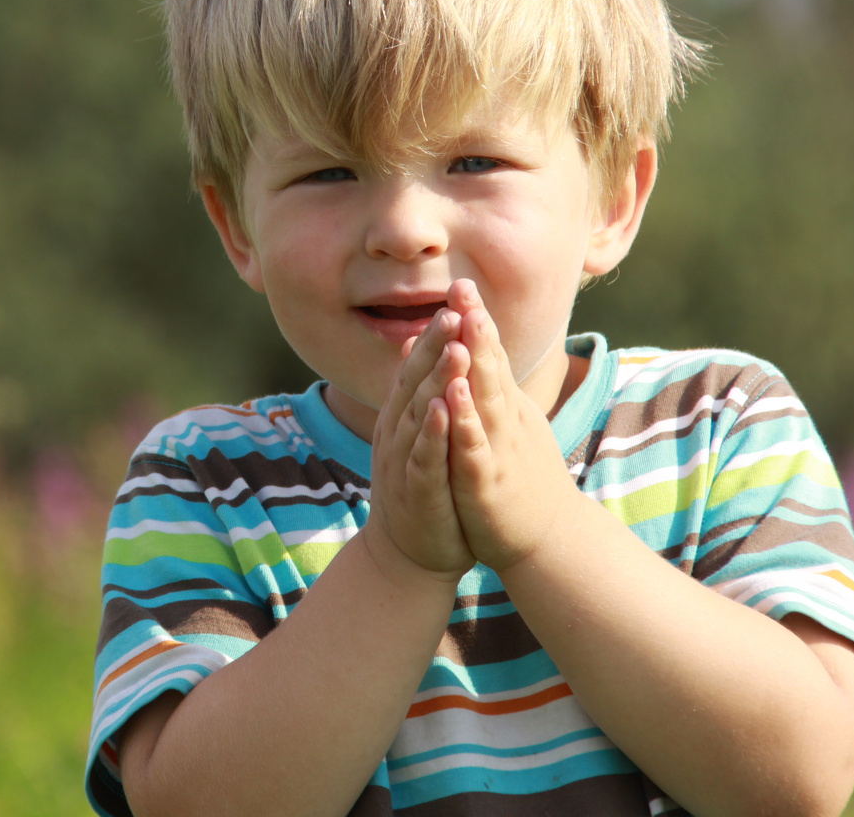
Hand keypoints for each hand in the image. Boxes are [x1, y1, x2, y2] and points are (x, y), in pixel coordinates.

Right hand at [364, 307, 476, 583]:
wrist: (410, 554)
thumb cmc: (425, 488)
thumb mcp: (421, 434)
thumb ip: (420, 391)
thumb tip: (418, 346)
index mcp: (404, 416)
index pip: (418, 366)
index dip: (436, 334)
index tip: (455, 299)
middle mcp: (398, 432)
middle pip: (415, 381)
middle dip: (435, 346)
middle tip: (452, 310)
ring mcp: (403, 460)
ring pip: (418, 414)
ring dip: (435, 381)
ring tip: (454, 350)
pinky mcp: (415, 491)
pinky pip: (423, 458)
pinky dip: (432, 433)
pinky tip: (443, 411)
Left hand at [443, 279, 582, 572]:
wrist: (550, 542)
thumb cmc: (523, 480)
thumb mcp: (508, 430)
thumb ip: (490, 394)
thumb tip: (473, 356)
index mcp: (508, 410)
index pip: (491, 357)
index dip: (477, 320)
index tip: (462, 282)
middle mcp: (508, 422)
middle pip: (491, 367)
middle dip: (476, 327)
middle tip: (463, 286)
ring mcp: (501, 450)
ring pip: (486, 402)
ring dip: (475, 366)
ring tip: (463, 329)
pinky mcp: (488, 482)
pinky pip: (474, 447)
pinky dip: (464, 421)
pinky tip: (454, 397)